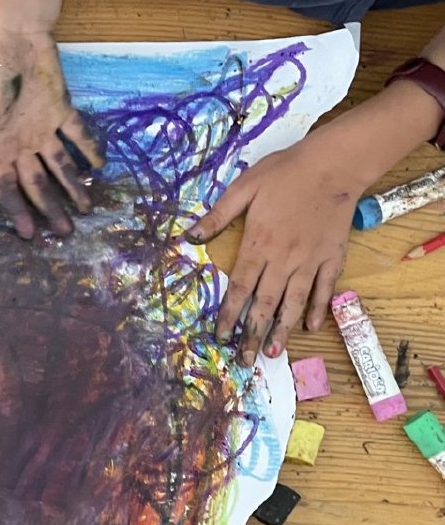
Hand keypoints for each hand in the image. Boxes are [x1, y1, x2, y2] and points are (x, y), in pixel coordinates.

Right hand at [0, 28, 102, 238]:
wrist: (15, 41)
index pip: (8, 189)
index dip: (18, 212)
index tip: (30, 235)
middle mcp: (20, 145)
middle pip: (37, 184)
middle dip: (51, 208)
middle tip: (66, 232)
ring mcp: (41, 130)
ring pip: (59, 165)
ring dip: (72, 186)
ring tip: (87, 207)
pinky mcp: (60, 111)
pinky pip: (76, 135)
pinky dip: (88, 149)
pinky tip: (98, 166)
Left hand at [189, 129, 358, 363]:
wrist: (335, 163)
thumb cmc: (285, 172)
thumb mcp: (244, 188)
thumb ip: (217, 215)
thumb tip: (190, 236)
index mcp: (258, 245)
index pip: (239, 288)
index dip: (228, 314)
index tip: (220, 336)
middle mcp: (283, 260)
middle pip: (265, 304)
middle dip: (252, 334)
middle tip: (244, 360)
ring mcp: (310, 261)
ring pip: (294, 303)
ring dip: (282, 330)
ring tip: (272, 353)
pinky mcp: (332, 257)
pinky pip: (325, 289)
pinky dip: (318, 309)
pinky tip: (311, 327)